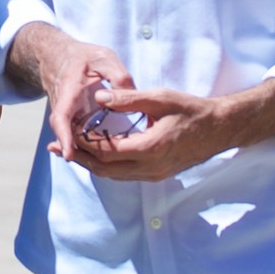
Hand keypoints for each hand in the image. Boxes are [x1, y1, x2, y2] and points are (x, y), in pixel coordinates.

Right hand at [7, 24, 133, 161]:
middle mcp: (63, 106)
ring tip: (106, 166)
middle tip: (94, 167)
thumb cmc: (84, 57)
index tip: (69, 154)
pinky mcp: (71, 120)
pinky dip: (87, 148)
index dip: (64, 136)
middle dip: (74, 152)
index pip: (61, 116)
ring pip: (70, 137)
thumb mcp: (103, 58)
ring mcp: (65, 115)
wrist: (59, 57)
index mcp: (69, 90)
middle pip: (64, 134)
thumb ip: (118, 75)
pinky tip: (106, 159)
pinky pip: (76, 136)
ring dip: (82, 153)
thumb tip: (131, 95)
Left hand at [58, 78, 274, 182]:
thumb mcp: (160, 98)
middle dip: (78, 158)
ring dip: (90, 164)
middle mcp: (150, 168)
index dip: (83, 143)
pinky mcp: (157, 174)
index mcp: (150, 148)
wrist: (220, 128)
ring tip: (68, 152)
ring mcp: (155, 174)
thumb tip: (99, 97)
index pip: (106, 151)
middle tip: (54, 148)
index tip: (67, 130)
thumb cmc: (192, 110)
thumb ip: (129, 98)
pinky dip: (106, 166)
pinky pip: (125, 175)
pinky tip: (96, 154)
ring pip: (113, 176)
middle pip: (104, 170)